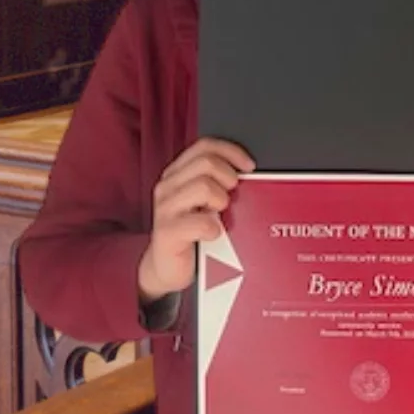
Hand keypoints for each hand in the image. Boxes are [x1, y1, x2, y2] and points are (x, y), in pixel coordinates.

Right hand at [137, 138, 255, 302]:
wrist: (167, 267)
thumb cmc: (191, 232)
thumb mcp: (203, 202)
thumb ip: (216, 183)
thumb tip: (246, 172)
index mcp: (177, 174)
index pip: (204, 146)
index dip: (230, 151)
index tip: (249, 166)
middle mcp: (168, 186)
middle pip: (206, 162)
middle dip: (228, 178)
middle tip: (230, 198)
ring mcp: (165, 208)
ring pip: (203, 186)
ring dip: (220, 201)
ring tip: (218, 215)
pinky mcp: (167, 231)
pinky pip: (201, 222)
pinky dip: (213, 228)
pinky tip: (213, 234)